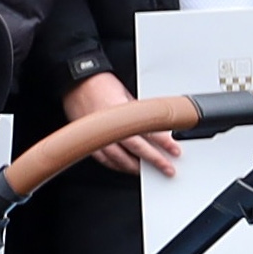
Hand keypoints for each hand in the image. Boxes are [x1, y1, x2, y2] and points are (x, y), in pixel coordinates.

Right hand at [62, 74, 183, 177]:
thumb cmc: (101, 84)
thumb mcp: (126, 95)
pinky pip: (104, 160)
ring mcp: (99, 135)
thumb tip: (153, 124)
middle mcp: (111, 126)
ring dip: (135, 167)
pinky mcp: (88, 140)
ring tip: (147, 171)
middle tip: (167, 168)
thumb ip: (138, 112)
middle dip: (155, 160)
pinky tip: (124, 167)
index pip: (148, 131)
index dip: (164, 143)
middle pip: (137, 149)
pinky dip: (116, 166)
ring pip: (120, 159)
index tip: (174, 150)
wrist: (78, 82)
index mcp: (123, 112)